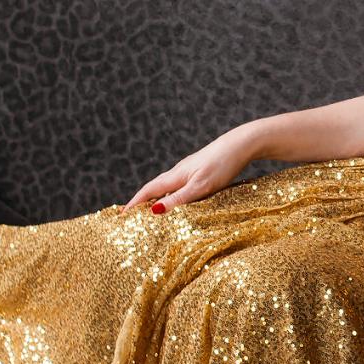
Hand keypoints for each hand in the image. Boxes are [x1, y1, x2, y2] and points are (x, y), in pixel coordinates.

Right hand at [120, 130, 255, 214]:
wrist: (242, 144)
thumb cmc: (222, 164)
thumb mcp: (201, 186)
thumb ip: (178, 199)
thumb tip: (153, 211)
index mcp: (175, 176)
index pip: (148, 191)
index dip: (134, 204)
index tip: (120, 217)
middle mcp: (179, 172)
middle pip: (154, 189)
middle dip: (141, 203)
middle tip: (130, 219)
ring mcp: (190, 170)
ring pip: (168, 188)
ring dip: (157, 200)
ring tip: (151, 216)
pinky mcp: (201, 171)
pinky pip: (180, 187)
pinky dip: (173, 197)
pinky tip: (179, 204)